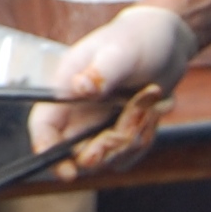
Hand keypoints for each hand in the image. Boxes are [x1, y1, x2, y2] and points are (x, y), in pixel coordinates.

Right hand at [30, 6, 194, 153]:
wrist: (166, 44)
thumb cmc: (138, 39)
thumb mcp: (121, 52)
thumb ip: (101, 72)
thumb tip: (79, 88)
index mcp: (65, 90)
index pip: (43, 127)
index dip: (47, 151)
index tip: (66, 172)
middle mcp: (76, 113)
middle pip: (76, 153)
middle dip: (106, 147)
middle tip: (130, 124)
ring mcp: (97, 127)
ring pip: (108, 157)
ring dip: (134, 134)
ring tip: (150, 98)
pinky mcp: (119, 135)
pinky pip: (129, 154)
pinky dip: (146, 134)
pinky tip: (155, 107)